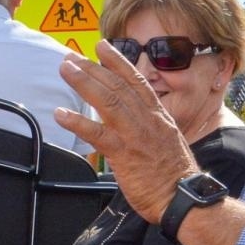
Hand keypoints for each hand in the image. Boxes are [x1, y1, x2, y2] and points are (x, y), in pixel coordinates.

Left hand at [55, 43, 198, 223]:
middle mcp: (147, 120)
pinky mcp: (124, 154)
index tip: (102, 47)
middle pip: (117, 86)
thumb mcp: (167, 141)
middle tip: (71, 57)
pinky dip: (77, 123)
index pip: (136, 81)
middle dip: (93, 68)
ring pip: (108, 102)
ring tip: (65, 71)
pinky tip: (61, 114)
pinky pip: (97, 135)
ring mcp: (135, 135)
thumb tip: (133, 119)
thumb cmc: (174, 175)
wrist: (183, 198)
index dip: (118, 62)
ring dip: (84, 83)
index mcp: (158, 116)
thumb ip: (149, 126)